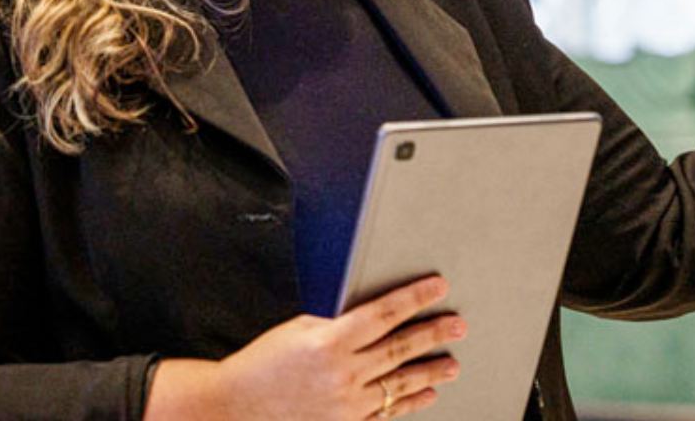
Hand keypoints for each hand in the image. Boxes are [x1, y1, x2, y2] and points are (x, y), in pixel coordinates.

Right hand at [148, 275, 464, 420]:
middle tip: (458, 325)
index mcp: (328, 341)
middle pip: (399, 348)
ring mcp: (346, 404)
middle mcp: (342, 374)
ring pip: (399, 383)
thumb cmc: (263, 363)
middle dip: (433, 334)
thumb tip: (373, 317)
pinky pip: (386, 412)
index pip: (383, 313)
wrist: (236, 407)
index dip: (414, 298)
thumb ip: (336, 324)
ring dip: (429, 371)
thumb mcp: (298, 330)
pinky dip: (409, 402)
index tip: (438, 286)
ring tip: (452, 363)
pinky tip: (426, 394)